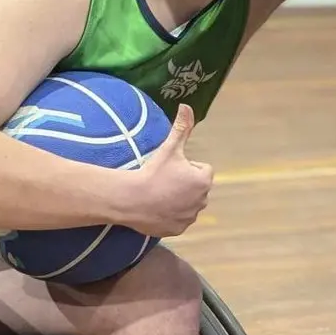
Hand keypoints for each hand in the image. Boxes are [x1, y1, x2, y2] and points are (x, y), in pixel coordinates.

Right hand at [127, 104, 213, 237]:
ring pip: (188, 204)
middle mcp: (202, 200)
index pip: (201, 169)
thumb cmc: (152, 172)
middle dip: (184, 184)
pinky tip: (157, 209)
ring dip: (179, 200)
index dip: (186, 167)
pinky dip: (171, 215)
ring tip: (159, 196)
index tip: (170, 170)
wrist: (131, 200)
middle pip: (195, 187)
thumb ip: (182, 127)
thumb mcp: (169, 148)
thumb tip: (186, 105)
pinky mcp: (179, 229)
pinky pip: (179, 219)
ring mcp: (191, 217)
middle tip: (163, 183)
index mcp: (204, 180)